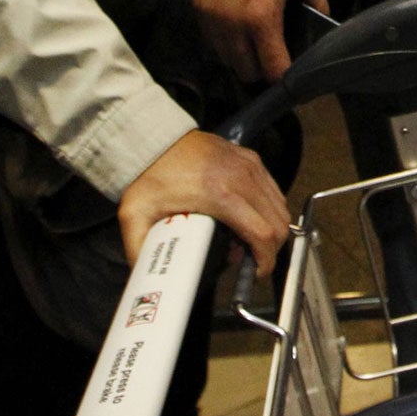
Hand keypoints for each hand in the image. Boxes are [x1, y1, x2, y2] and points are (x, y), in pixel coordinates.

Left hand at [117, 129, 292, 274]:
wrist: (155, 139)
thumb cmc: (150, 173)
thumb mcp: (136, 216)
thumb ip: (138, 250)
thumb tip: (142, 276)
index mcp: (219, 194)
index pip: (262, 234)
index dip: (265, 260)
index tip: (255, 272)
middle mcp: (241, 178)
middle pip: (278, 224)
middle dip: (269, 250)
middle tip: (247, 260)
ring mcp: (249, 166)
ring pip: (280, 207)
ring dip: (271, 229)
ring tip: (246, 240)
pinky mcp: (250, 159)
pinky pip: (273, 191)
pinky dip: (269, 210)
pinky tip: (248, 218)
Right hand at [195, 0, 329, 82]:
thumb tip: (324, 18)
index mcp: (261, 18)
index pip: (271, 68)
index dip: (283, 75)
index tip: (291, 72)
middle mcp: (232, 25)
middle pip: (245, 71)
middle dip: (261, 69)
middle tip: (272, 56)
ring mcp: (212, 18)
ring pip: (225, 58)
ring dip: (240, 57)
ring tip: (254, 43)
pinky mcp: (198, 8)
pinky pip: (211, 40)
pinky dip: (223, 42)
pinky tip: (236, 28)